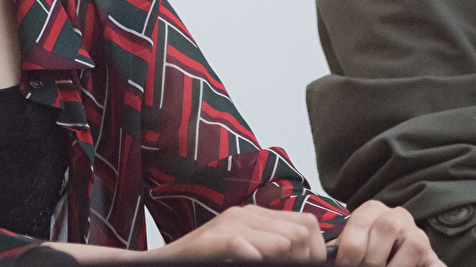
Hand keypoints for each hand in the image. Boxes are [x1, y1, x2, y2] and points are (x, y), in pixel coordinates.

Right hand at [155, 205, 326, 261]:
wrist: (163, 264)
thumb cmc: (205, 261)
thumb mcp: (245, 251)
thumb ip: (271, 247)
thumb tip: (307, 254)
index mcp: (256, 216)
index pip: (307, 224)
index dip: (312, 251)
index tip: (298, 266)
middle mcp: (244, 214)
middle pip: (301, 233)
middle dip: (301, 259)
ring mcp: (227, 224)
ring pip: (283, 241)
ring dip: (278, 262)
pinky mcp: (211, 240)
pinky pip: (246, 247)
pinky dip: (254, 260)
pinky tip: (249, 264)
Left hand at [332, 200, 442, 266]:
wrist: (382, 253)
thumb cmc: (360, 253)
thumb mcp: (348, 246)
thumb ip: (341, 248)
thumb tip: (329, 256)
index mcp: (373, 210)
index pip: (362, 219)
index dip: (352, 244)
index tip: (345, 263)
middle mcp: (398, 217)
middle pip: (387, 227)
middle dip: (372, 257)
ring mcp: (418, 236)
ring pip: (414, 243)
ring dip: (396, 265)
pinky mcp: (433, 257)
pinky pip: (436, 263)